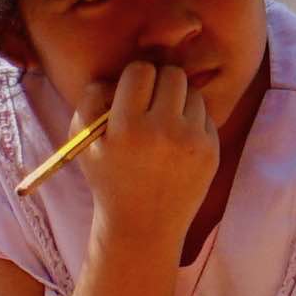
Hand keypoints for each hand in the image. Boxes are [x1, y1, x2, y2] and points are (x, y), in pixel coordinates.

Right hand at [76, 57, 225, 262]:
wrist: (143, 224)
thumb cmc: (108, 178)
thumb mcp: (84, 141)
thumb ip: (91, 99)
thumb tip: (116, 75)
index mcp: (127, 126)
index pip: (141, 71)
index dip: (135, 77)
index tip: (132, 91)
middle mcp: (163, 131)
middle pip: (173, 75)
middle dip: (160, 82)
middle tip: (151, 100)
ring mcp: (192, 142)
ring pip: (193, 93)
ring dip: (179, 101)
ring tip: (163, 123)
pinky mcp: (211, 152)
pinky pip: (205, 116)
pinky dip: (192, 121)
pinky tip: (176, 142)